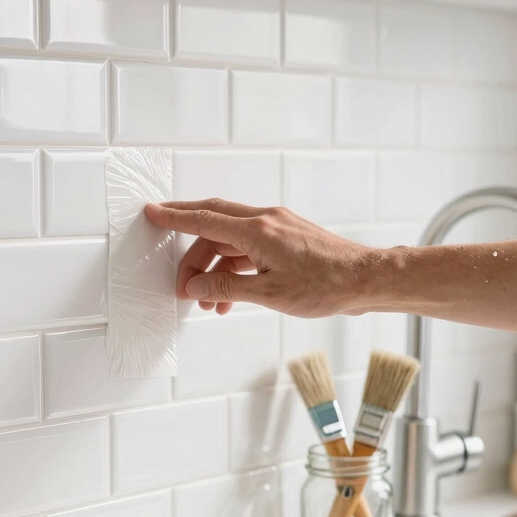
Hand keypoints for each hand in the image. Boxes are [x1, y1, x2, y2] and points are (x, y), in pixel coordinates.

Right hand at [143, 199, 377, 316]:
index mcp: (257, 229)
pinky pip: (248, 249)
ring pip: (230, 242)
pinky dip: (234, 269)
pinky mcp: (286, 239)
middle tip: (176, 277)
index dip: (174, 217)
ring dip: (214, 270)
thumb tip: (195, 288)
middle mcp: (265, 221)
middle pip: (213, 226)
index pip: (204, 219)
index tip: (152, 213)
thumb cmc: (325, 285)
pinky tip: (230, 296)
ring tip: (207, 303)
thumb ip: (227, 288)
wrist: (365, 280)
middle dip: (189, 250)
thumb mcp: (269, 293)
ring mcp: (277, 228)